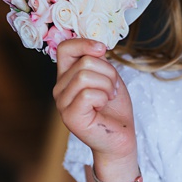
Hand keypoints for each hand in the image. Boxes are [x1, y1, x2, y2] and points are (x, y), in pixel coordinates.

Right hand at [53, 38, 137, 160]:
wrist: (121, 137)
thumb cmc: (114, 108)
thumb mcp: (107, 76)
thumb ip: (97, 60)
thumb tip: (96, 46)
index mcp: (66, 76)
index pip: (65, 48)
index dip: (84, 43)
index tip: (102, 49)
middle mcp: (59, 88)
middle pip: (84, 62)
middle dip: (108, 73)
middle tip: (112, 89)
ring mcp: (62, 103)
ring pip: (85, 76)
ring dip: (106, 85)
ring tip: (108, 97)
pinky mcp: (69, 116)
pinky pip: (88, 94)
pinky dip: (103, 98)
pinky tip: (102, 108)